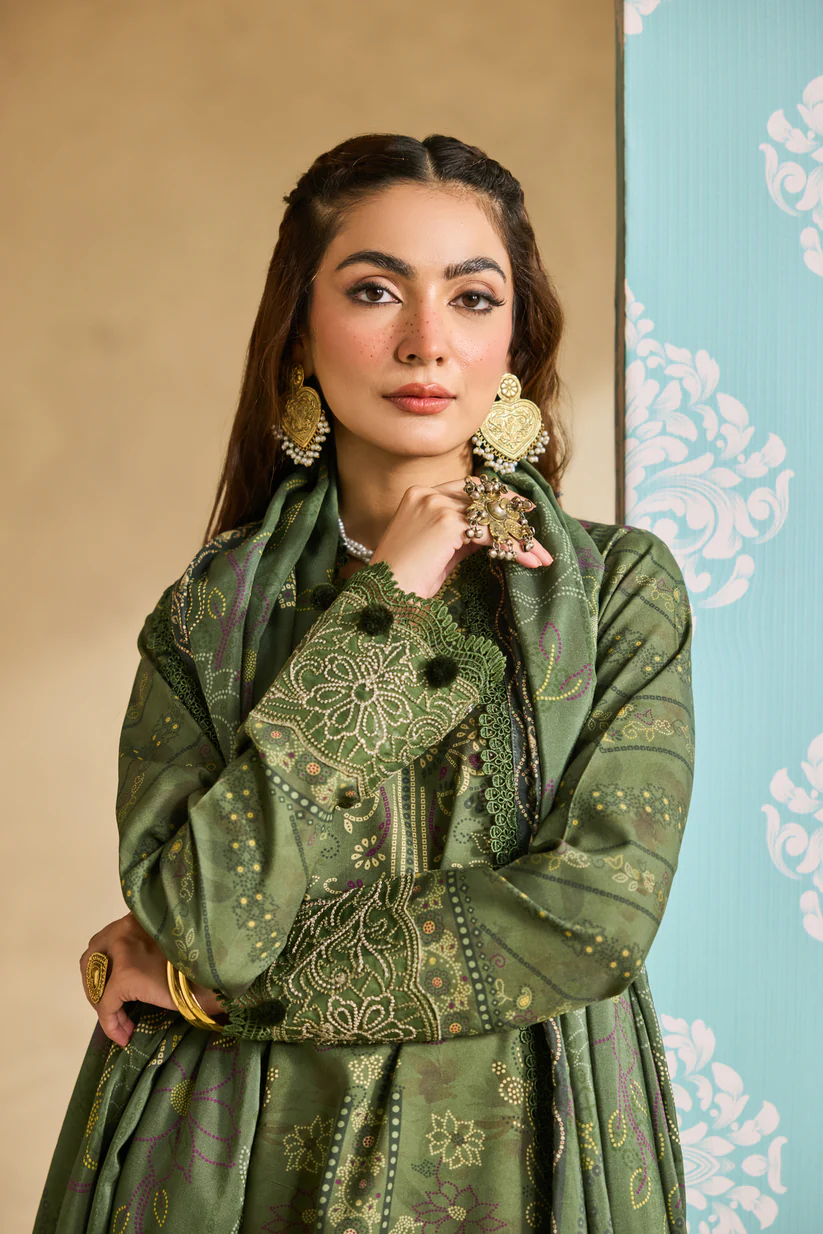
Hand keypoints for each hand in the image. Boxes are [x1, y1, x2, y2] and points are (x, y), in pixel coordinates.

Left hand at [79, 912, 221, 1046]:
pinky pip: (106, 1005)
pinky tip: (124, 1036)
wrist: (215, 973)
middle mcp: (126, 927)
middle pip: (92, 954)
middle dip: (95, 981)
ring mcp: (123, 951)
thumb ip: (153, 945)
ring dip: (101, 1001)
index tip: (115, 989)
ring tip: (118, 1021)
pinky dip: (110, 1023)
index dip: (105, 965)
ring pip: (93, 979)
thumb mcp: (173, 943)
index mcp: (139, 917)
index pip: (106, 938)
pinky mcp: (125, 977)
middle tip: (110, 1002)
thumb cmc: (203, 959)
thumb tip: (140, 970)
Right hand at [369, 477, 553, 598]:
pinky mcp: (446, 523)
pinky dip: (512, 547)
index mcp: (420, 494)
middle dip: (515, 519)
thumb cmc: (407, 580)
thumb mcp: (439, 548)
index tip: (521, 516)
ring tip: (540, 557)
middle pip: (485, 498)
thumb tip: (495, 532)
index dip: (498, 501)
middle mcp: (428, 493)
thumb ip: (463, 533)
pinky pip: (490, 532)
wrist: (385, 597)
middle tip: (538, 540)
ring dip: (520, 538)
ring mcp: (436, 506)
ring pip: (492, 516)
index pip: (471, 489)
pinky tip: (527, 561)